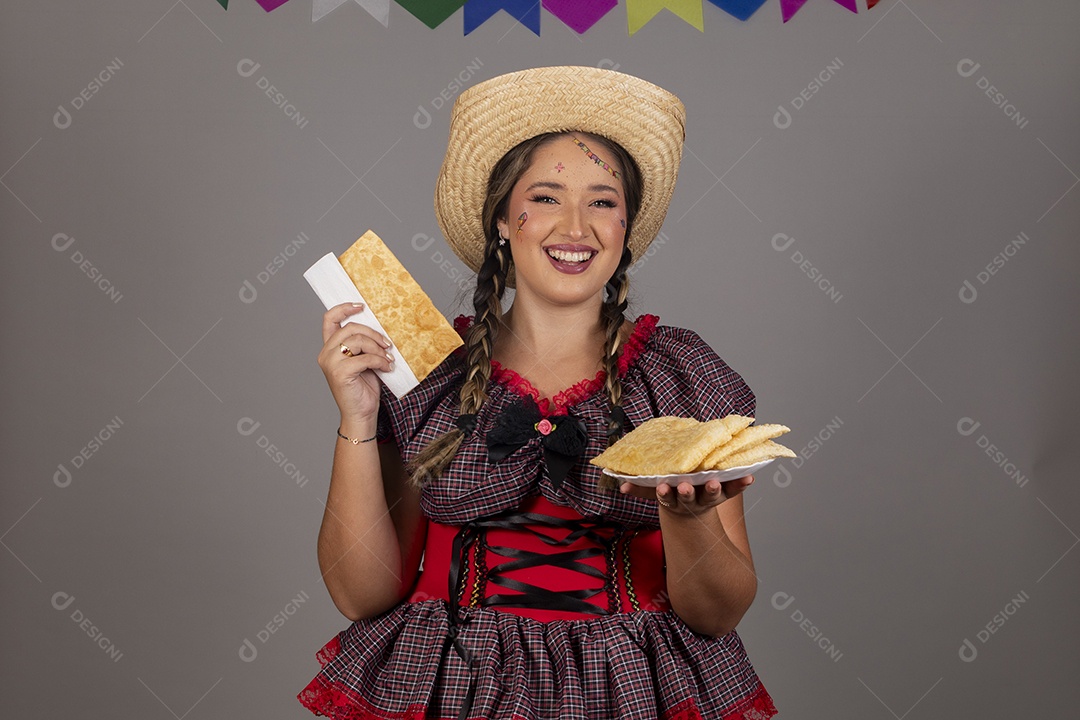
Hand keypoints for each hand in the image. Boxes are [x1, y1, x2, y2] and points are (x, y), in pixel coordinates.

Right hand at [317, 303, 393, 421]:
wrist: (362, 414)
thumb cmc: (363, 388)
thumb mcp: (363, 360)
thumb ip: (363, 344)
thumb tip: (380, 326)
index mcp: (329, 348)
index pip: (329, 319)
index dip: (344, 308)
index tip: (361, 306)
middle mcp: (326, 353)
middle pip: (350, 329)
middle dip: (373, 334)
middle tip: (387, 344)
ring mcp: (331, 363)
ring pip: (358, 341)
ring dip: (378, 348)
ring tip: (388, 358)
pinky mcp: (340, 373)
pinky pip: (364, 358)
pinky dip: (379, 361)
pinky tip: (387, 367)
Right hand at [619, 475, 754, 515]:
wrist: (692, 510)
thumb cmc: (672, 492)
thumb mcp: (657, 491)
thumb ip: (641, 488)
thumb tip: (622, 486)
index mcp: (674, 499)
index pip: (668, 498)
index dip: (665, 494)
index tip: (662, 488)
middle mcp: (692, 500)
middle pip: (689, 499)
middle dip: (687, 493)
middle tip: (685, 486)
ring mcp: (708, 498)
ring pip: (711, 496)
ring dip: (713, 490)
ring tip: (715, 482)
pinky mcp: (724, 493)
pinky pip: (733, 490)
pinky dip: (740, 484)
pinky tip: (749, 477)